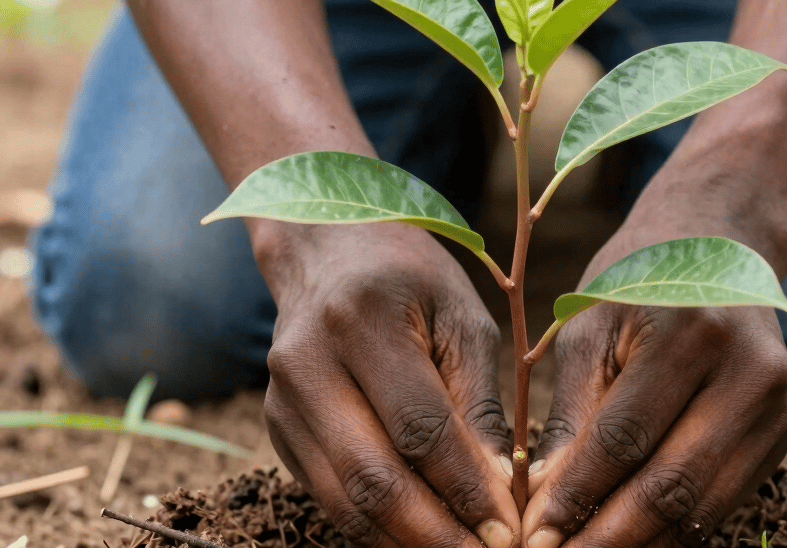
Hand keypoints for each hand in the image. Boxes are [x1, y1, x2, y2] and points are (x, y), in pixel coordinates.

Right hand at [259, 222, 519, 547]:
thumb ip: (479, 405)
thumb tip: (499, 492)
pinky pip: (328, 497)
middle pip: (372, 478)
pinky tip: (420, 539)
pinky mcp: (277, 429)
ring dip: (404, 544)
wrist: (328, 251)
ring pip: (343, 501)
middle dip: (435, 535)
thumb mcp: (462, 321)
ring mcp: (281, 402)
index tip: (509, 531)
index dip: (467, 490)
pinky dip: (375, 529)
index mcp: (361, 321)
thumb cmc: (412, 281)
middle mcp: (307, 365)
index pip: (420, 429)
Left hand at [521, 172, 786, 546]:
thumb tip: (542, 504)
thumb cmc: (634, 282)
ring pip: (702, 507)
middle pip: (671, 486)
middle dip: (607, 539)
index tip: (533, 538)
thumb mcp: (588, 331)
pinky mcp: (786, 431)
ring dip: (641, 546)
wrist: (716, 244)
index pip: (623, 441)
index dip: (574, 498)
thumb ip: (569, 419)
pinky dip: (674, 531)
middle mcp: (749, 372)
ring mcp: (779, 406)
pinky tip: (630, 542)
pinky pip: (723, 499)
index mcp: (691, 332)